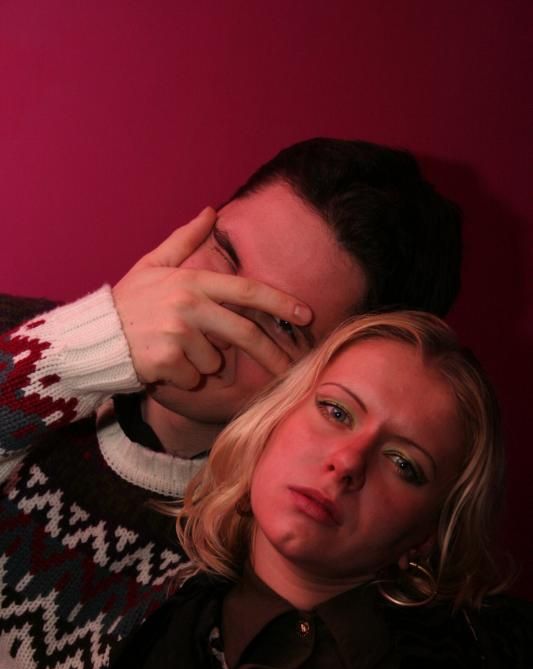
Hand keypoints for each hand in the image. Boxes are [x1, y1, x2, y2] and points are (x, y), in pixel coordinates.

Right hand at [112, 208, 312, 388]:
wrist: (94, 336)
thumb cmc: (127, 302)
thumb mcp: (153, 265)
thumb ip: (184, 240)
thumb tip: (211, 210)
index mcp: (191, 281)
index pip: (247, 290)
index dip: (280, 302)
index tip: (306, 314)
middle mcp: (189, 305)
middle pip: (245, 334)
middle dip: (273, 355)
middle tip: (289, 370)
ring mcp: (179, 334)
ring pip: (215, 361)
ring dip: (203, 364)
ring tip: (175, 351)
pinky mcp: (168, 361)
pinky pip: (194, 379)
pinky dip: (184, 379)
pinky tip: (163, 365)